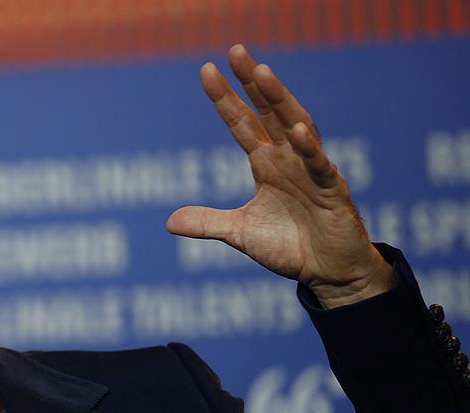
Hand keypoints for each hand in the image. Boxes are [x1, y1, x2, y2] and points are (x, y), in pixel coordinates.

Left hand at [166, 44, 393, 308]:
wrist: (327, 273)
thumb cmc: (289, 245)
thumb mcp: (240, 233)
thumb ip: (207, 223)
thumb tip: (168, 222)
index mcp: (266, 164)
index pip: (241, 123)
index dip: (225, 99)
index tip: (205, 70)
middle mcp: (288, 160)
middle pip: (268, 113)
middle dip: (252, 83)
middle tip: (235, 51)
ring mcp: (311, 171)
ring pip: (296, 127)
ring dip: (279, 100)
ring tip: (262, 73)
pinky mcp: (332, 191)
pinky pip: (320, 166)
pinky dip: (310, 149)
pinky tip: (299, 130)